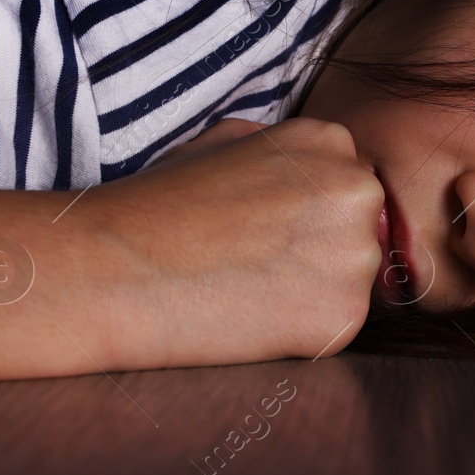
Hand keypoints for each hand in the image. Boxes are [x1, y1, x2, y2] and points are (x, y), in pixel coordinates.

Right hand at [89, 117, 384, 369]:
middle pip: (361, 231)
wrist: (113, 270)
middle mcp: (357, 190)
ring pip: (353, 280)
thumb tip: (311, 166)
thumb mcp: (223, 141)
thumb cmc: (159, 204)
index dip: (306, 214)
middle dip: (322, 250)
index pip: (347, 185)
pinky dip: (303, 332)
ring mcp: (356, 254)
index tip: (264, 228)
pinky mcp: (344, 316)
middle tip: (257, 262)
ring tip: (251, 288)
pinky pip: (337, 327)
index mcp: (331, 142)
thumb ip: (282, 147)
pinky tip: (253, 318)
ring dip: (314, 291)